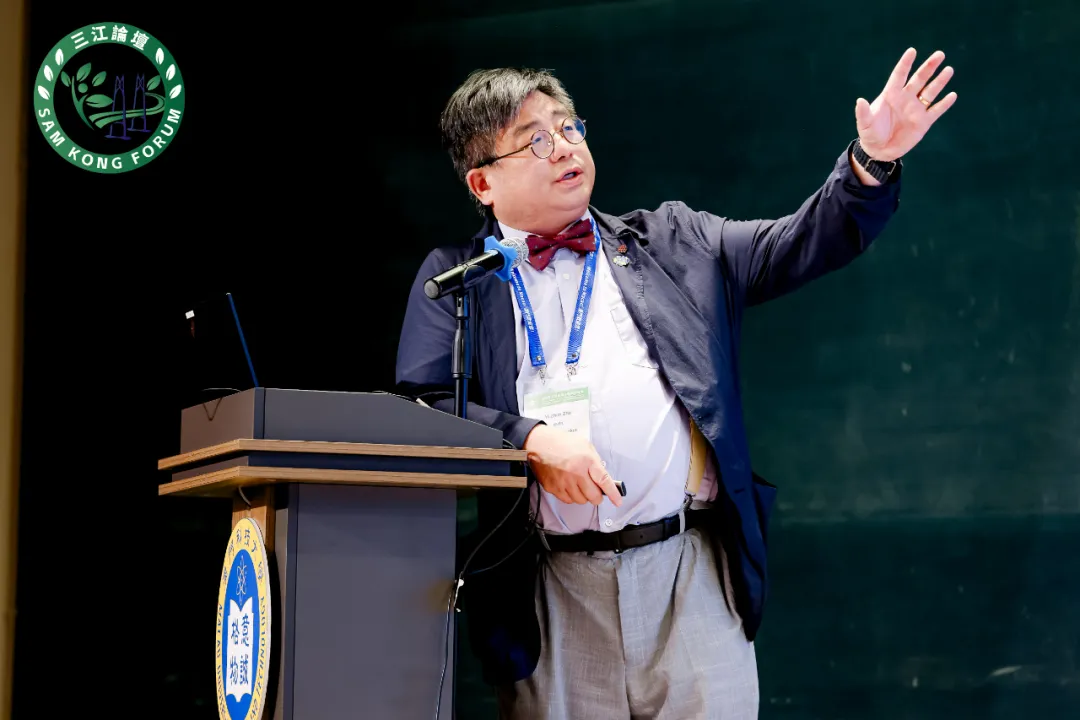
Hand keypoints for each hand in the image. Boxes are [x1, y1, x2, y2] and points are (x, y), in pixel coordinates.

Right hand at [523, 424, 623, 506]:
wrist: (539, 443)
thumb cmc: (561, 442)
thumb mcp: (585, 445)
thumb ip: (595, 461)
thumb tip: (603, 477)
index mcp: (587, 461)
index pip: (604, 481)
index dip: (613, 493)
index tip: (618, 501)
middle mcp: (576, 473)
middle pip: (593, 496)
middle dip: (597, 496)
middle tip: (595, 490)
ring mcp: (564, 482)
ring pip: (581, 501)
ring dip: (583, 496)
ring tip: (579, 485)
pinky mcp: (553, 488)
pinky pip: (568, 500)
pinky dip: (571, 496)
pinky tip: (569, 486)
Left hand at [855, 48, 957, 162]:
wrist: (880, 151)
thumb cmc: (870, 134)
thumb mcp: (865, 124)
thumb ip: (863, 113)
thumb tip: (859, 101)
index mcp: (891, 95)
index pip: (899, 75)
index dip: (905, 63)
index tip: (912, 51)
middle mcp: (905, 98)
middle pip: (919, 79)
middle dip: (929, 67)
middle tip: (940, 54)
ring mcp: (916, 109)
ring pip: (930, 92)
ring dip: (940, 81)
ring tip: (949, 70)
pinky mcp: (924, 122)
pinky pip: (936, 110)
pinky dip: (944, 104)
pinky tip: (952, 95)